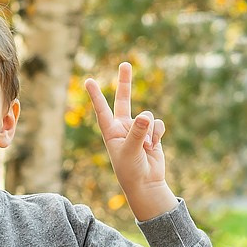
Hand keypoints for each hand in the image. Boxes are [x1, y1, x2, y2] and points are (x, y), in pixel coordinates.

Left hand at [84, 63, 176, 219]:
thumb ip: (137, 132)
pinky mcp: (152, 133)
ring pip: (147, 116)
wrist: (146, 183)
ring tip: (146, 147)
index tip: (89, 80)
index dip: (96, 95)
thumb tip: (145, 115)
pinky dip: (158, 133)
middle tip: (125, 63)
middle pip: (123, 99)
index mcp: (111, 131)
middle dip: (125, 82)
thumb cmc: (131, 171)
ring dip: (149, 131)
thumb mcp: (131, 151)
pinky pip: (158, 123)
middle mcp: (123, 127)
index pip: (102, 110)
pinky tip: (154, 146)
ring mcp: (138, 128)